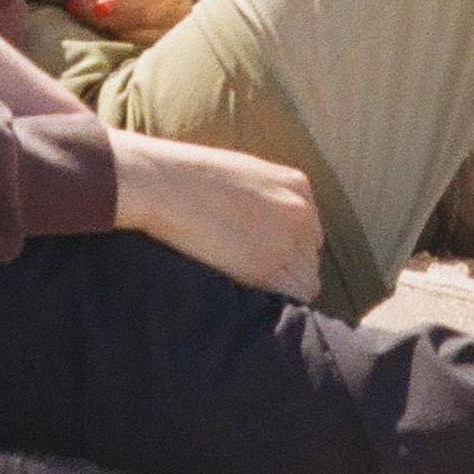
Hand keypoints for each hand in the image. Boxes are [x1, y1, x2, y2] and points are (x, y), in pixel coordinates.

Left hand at [71, 0, 196, 42]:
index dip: (129, 1)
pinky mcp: (173, 31)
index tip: (97, 7)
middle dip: (116, 18)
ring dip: (115, 28)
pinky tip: (103, 23)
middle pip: (156, 12)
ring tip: (85, 11)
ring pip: (153, 33)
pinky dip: (121, 37)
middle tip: (79, 9)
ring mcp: (183, 10)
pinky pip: (148, 44)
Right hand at [107, 129, 323, 302]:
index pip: (309, 231)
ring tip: (248, 282)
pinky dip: (277, 300)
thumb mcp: (243, 173)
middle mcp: (300, 213)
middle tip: (251, 271)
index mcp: (297, 186)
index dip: (286, 247)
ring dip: (282, 285)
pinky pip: (294, 297)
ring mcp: (287, 241)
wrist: (164, 185)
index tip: (261, 255)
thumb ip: (266, 196)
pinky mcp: (267, 269)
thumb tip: (267, 227)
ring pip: (306, 280)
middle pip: (310, 256)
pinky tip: (250, 292)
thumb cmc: (189, 177)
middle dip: (287, 265)